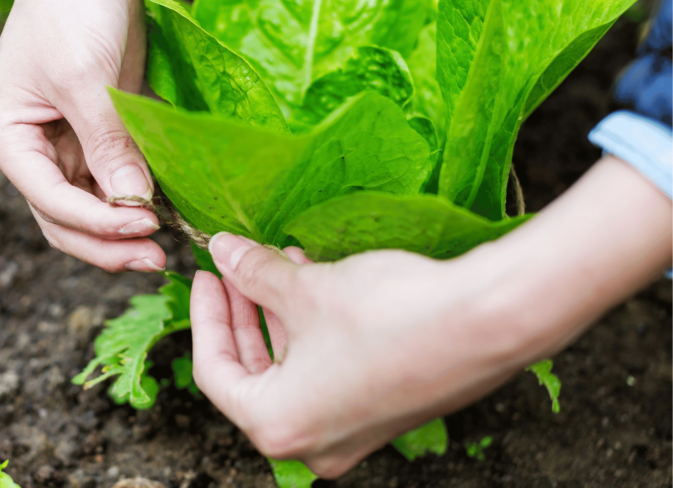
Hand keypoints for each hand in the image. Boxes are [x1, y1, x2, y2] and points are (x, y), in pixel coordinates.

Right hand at [0, 0, 164, 272]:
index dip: (96, 222)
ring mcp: (64, 148)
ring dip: (122, 232)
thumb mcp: (85, 79)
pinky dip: (136, 202)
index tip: (144, 226)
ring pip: (89, 211)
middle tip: (155, 260)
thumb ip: (107, 144)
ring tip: (163, 247)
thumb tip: (135, 203)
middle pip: (63, 220)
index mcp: (8, 138)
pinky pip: (114, 184)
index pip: (49, 200)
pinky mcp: (98, 138)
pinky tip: (166, 214)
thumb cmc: (70, 10)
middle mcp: (31, 152)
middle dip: (106, 243)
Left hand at [190, 156, 671, 476]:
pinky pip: (325, 374)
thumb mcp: (307, 289)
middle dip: (242, 314)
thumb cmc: (391, 314)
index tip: (206, 275)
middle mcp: (311, 443)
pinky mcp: (380, 413)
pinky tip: (313, 284)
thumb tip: (222, 250)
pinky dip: (310, 333)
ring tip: (275, 264)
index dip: (205, 317)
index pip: (215, 372)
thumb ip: (254, 273)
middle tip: (234, 268)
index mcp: (278, 425)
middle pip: (252, 374)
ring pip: (291, 372)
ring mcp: (349, 433)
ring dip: (278, 318)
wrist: (489, 322)